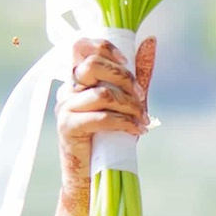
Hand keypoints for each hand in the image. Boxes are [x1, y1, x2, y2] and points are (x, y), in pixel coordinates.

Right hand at [55, 32, 154, 210]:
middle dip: (124, 78)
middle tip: (141, 96)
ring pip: (102, 93)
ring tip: (143, 119)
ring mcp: (64, 107)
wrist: (92, 174)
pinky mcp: (68, 127)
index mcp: (77, 79)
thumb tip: (150, 41)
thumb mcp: (125, 101)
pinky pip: (101, 117)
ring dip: (130, 106)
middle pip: (92, 64)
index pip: (81, 46)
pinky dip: (125, 123)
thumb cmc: (109, 136)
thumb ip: (135, 74)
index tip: (127, 62)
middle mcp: (67, 89)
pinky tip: (137, 130)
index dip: (105, 47)